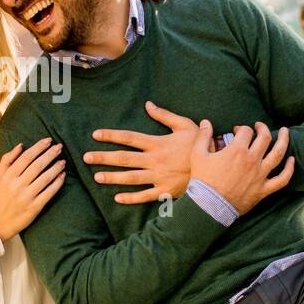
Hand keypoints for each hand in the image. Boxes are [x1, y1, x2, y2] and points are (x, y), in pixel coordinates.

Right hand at [0, 137, 65, 241]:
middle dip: (50, 154)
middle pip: (37, 165)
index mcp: (8, 176)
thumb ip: (7, 160)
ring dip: (56, 168)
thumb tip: (21, 145)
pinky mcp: (34, 207)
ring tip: (63, 161)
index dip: (39, 147)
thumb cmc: (1, 196)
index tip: (49, 140)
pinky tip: (63, 176)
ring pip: (45, 178)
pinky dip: (57, 183)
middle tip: (60, 147)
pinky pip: (49, 192)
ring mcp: (26, 196)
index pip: (26, 157)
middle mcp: (17, 185)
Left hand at [83, 101, 207, 203]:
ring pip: (130, 178)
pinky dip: (131, 198)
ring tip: (96, 177)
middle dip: (104, 157)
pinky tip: (117, 198)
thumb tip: (148, 105)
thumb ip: (164, 115)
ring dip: (112, 177)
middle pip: (124, 158)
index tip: (95, 135)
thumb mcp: (184, 125)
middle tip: (86, 157)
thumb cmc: (200, 144)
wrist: (217, 168)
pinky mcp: (165, 191)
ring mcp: (159, 177)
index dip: (111, 136)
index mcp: (157, 143)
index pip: (129, 138)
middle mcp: (155, 160)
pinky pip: (145, 196)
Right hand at [189, 121, 293, 215]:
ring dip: (284, 140)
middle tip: (259, 126)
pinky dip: (289, 169)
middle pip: (264, 138)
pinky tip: (292, 160)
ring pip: (278, 154)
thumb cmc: (202, 180)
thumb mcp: (198, 155)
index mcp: (237, 150)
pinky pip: (282, 179)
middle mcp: (252, 160)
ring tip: (286, 132)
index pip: (246, 131)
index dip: (242, 128)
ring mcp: (260, 175)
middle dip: (262, 128)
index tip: (237, 131)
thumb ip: (203, 136)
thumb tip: (206, 121)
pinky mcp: (264, 189)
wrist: (209, 206)